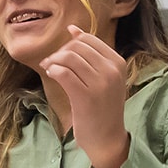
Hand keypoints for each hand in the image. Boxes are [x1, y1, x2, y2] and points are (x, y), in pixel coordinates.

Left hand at [40, 26, 129, 167]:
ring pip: (69, 58)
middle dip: (59, 52)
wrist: (107, 138)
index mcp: (118, 63)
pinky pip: (64, 73)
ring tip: (49, 69)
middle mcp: (111, 71)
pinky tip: (52, 75)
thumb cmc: (102, 107)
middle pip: (77, 47)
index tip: (62, 54)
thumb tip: (73, 29)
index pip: (89, 40)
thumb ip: (91, 55)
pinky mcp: (85, 97)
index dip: (70, 43)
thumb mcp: (104, 78)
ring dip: (53, 61)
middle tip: (51, 62)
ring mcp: (100, 84)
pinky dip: (54, 71)